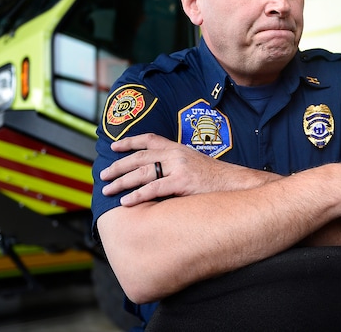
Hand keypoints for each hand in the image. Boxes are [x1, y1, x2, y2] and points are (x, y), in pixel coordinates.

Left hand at [99, 133, 279, 205]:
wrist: (238, 184)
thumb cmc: (217, 179)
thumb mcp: (195, 165)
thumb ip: (177, 165)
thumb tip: (160, 175)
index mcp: (178, 147)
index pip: (149, 139)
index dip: (129, 142)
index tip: (114, 146)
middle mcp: (176, 153)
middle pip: (139, 157)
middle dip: (118, 166)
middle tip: (102, 175)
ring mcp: (179, 167)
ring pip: (142, 172)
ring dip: (121, 182)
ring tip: (107, 190)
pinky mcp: (182, 182)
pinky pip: (153, 188)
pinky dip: (137, 195)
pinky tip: (126, 202)